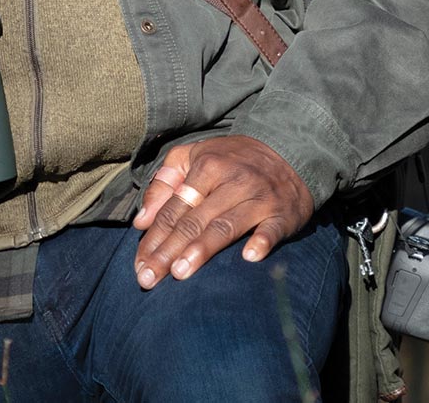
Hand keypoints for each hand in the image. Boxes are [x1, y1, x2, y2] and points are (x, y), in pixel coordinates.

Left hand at [132, 135, 313, 288]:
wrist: (289, 150)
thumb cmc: (232, 160)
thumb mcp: (195, 156)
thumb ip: (165, 183)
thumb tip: (141, 221)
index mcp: (206, 166)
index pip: (173, 208)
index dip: (153, 238)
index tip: (138, 265)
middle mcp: (231, 181)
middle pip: (194, 220)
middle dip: (168, 251)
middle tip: (148, 279)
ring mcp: (258, 197)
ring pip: (226, 226)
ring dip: (203, 249)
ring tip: (180, 273)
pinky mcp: (282, 213)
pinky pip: (271, 229)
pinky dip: (262, 241)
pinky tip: (249, 257)